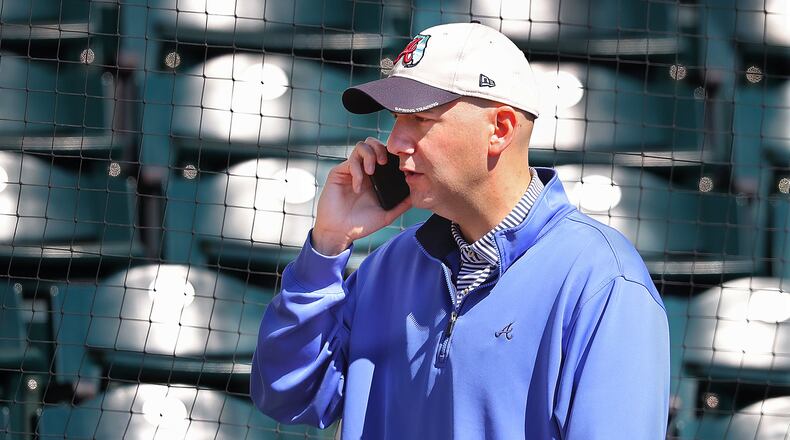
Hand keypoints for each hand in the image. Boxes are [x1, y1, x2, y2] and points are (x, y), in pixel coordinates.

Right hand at [312, 137, 411, 255]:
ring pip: (362, 146)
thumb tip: (418, 195)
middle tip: (384, 162)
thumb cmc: (362, 224)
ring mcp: (351, 169)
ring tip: (371, 172)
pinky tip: (358, 188)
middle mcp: (364, 170)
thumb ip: (402, 205)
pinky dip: (357, 171)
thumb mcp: (387, 215)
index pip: (385, 154)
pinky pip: (351, 161)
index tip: (398, 163)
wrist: (340, 232)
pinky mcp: (339, 172)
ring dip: (369, 155)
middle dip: (381, 148)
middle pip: (373, 143)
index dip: (392, 153)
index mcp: (376, 177)